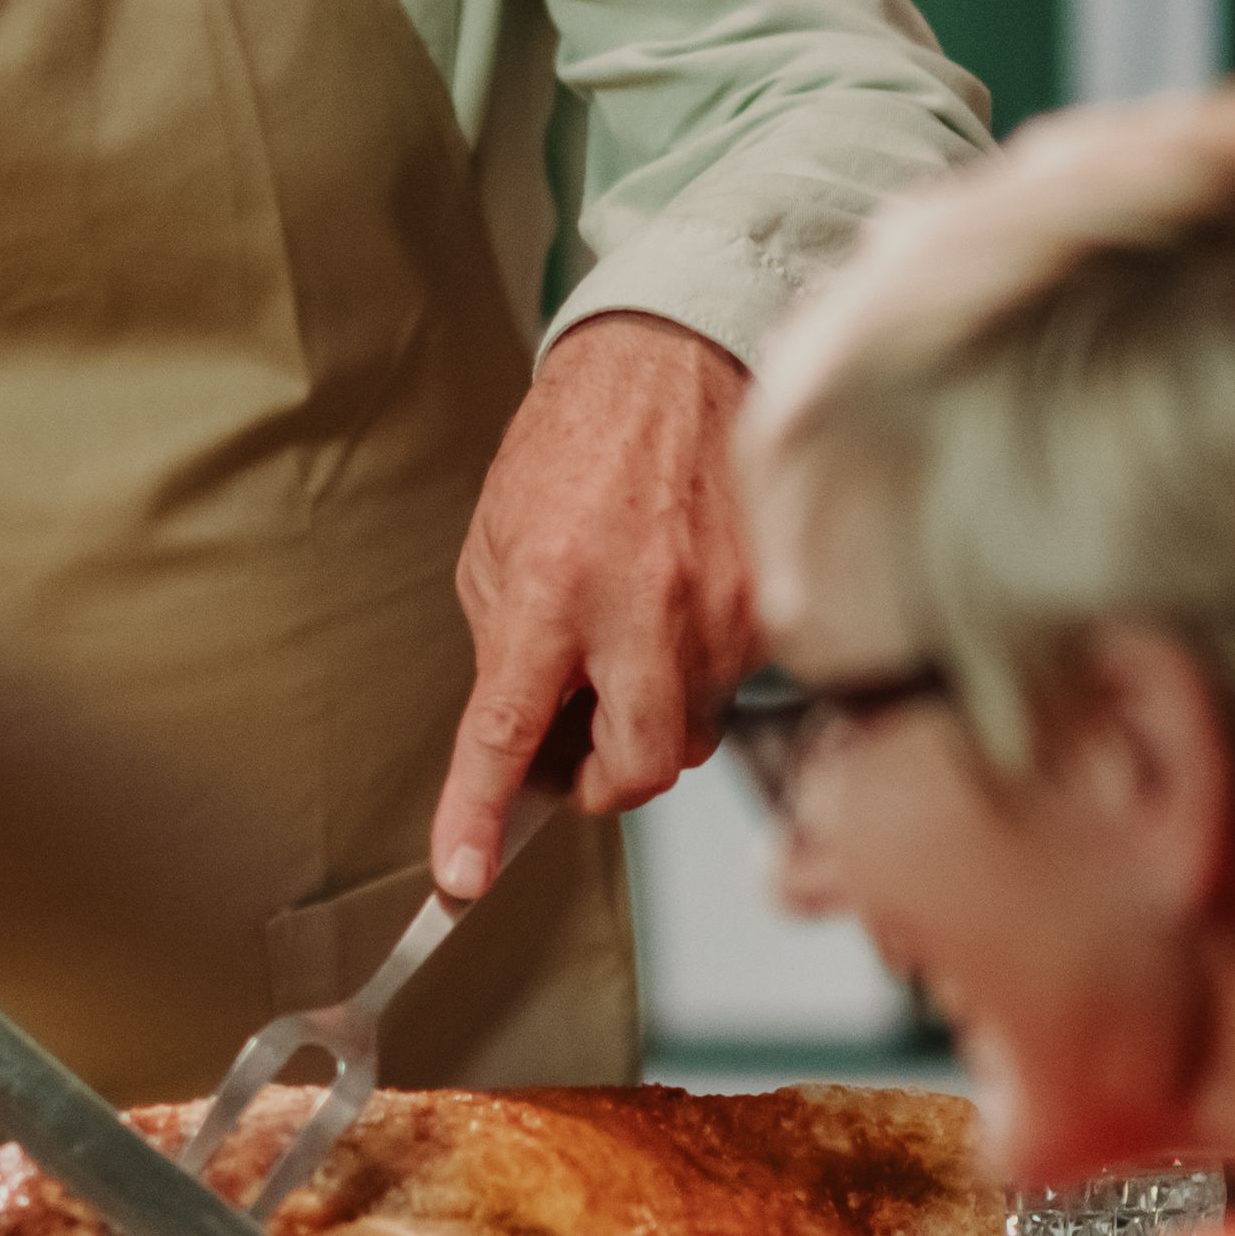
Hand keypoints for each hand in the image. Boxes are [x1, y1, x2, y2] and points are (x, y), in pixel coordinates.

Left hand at [433, 317, 754, 900]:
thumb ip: (508, 647)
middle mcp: (641, 609)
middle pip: (635, 770)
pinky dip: (698, 666)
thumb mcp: (499, 541)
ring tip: (631, 635)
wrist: (671, 359)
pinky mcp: (771, 604)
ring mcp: (718, 612)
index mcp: (550, 590)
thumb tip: (522, 738)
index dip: (478, 815)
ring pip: (690, 731)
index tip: (463, 876)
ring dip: (652, 711)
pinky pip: (732, 683)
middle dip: (602, 780)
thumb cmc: (577, 442)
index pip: (506, 732)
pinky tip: (678, 601)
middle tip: (579, 743)